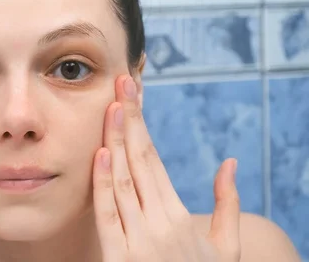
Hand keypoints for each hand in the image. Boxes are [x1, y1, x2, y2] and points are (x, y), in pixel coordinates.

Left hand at [93, 75, 240, 260]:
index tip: (131, 94)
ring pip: (121, 182)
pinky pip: (107, 215)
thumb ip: (228, 205)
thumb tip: (230, 163)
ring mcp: (137, 241)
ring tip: (109, 107)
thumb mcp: (226, 248)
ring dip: (113, 142)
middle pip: (137, 161)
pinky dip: (101, 184)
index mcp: (180, 217)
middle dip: (126, 119)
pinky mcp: (117, 258)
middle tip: (120, 84)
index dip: (140, 124)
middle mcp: (158, 224)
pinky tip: (99, 155)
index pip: (153, 159)